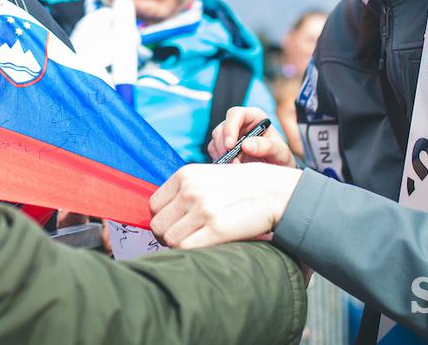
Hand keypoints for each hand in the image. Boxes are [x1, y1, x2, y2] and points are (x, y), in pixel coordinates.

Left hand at [149, 162, 301, 248]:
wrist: (275, 191)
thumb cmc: (242, 186)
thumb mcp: (208, 176)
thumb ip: (185, 191)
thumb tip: (162, 215)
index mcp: (185, 175)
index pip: (153, 205)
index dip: (162, 219)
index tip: (174, 225)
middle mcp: (191, 190)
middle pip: (157, 225)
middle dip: (167, 235)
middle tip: (183, 238)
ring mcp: (203, 209)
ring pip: (169, 239)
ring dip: (179, 245)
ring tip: (195, 241)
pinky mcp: (217, 228)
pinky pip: (186, 248)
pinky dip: (190, 252)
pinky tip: (204, 246)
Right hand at [208, 106, 295, 166]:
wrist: (277, 168)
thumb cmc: (280, 155)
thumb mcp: (279, 151)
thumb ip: (265, 146)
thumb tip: (246, 145)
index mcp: (254, 117)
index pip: (236, 114)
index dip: (230, 127)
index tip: (230, 145)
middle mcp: (240, 123)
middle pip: (223, 127)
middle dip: (224, 145)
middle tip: (233, 162)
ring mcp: (231, 134)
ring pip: (216, 138)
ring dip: (221, 153)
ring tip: (236, 166)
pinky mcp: (225, 146)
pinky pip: (214, 149)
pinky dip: (219, 158)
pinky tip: (230, 166)